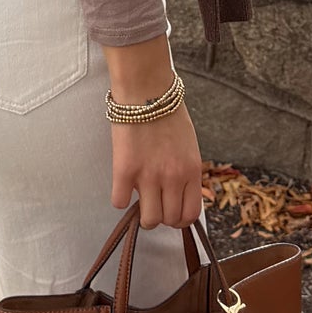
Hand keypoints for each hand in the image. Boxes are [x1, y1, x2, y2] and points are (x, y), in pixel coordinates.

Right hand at [111, 94, 204, 230]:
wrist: (147, 91)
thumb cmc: (169, 114)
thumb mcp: (189, 146)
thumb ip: (186, 172)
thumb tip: (178, 195)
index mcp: (192, 171)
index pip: (190, 214)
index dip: (179, 219)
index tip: (171, 211)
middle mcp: (173, 178)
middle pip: (169, 220)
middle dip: (161, 216)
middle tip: (153, 202)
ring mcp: (149, 176)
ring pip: (148, 220)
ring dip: (142, 213)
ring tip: (138, 197)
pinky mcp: (125, 171)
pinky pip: (120, 202)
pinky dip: (120, 198)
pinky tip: (122, 185)